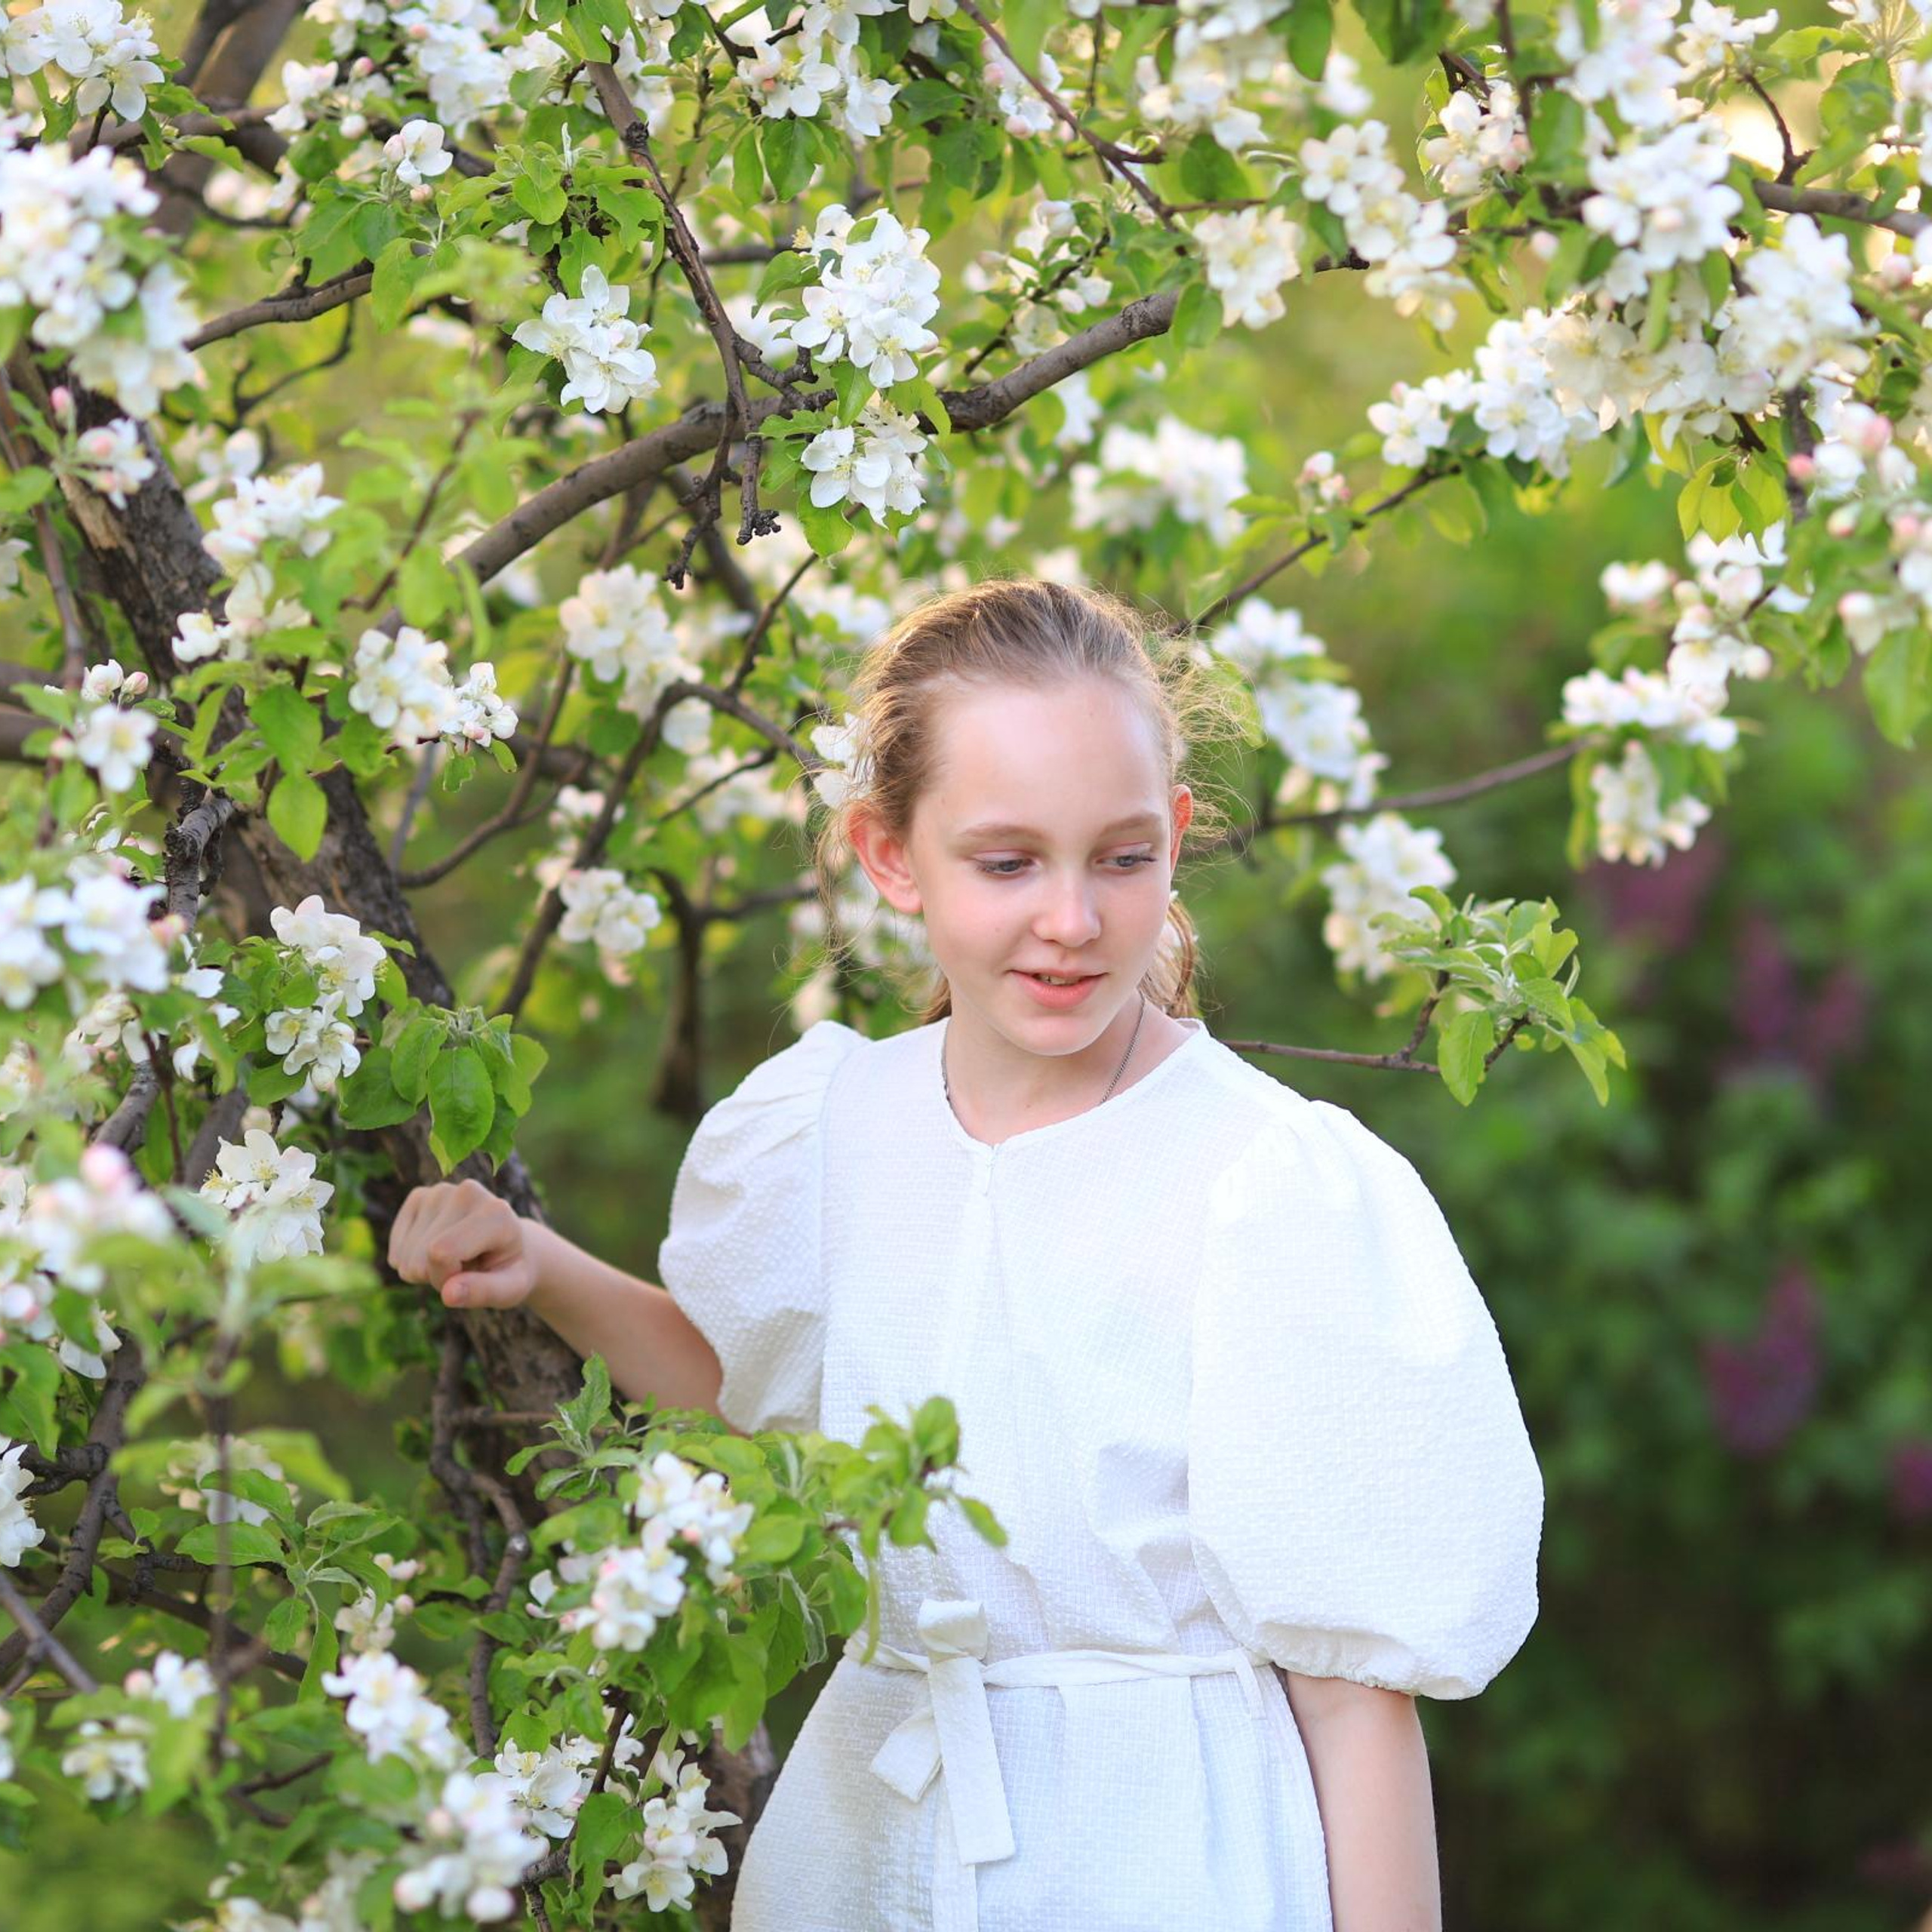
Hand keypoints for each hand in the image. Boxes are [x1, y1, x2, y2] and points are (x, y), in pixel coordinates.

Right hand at [387, 1177, 537, 1309]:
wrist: (506, 1244)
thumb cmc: (508, 1269)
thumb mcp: (511, 1289)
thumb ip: (483, 1292)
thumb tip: (449, 1294)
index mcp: (496, 1213)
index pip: (441, 1253)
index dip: (446, 1278)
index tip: (472, 1277)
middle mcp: (467, 1192)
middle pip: (420, 1257)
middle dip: (437, 1276)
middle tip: (467, 1268)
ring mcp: (440, 1191)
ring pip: (405, 1256)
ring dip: (426, 1269)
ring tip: (456, 1258)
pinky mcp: (420, 1196)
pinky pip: (397, 1247)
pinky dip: (411, 1260)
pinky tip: (436, 1250)